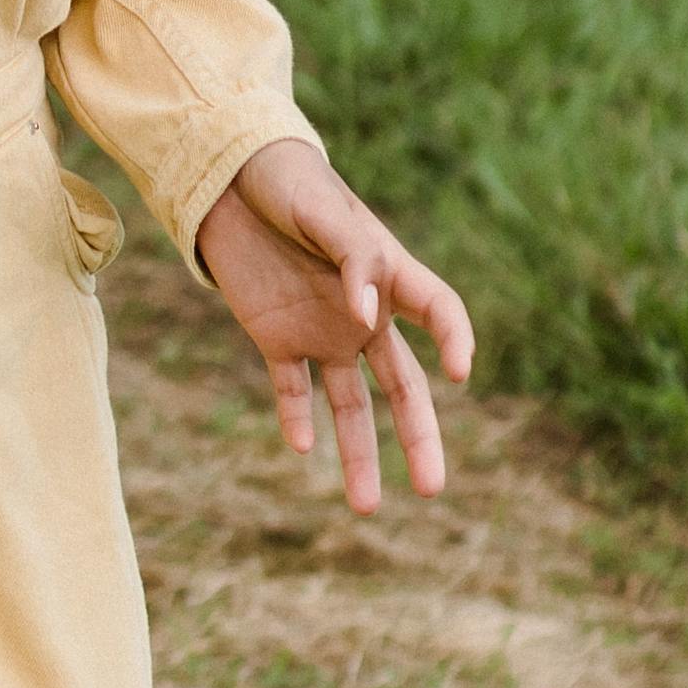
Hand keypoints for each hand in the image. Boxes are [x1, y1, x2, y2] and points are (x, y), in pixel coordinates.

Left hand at [195, 137, 471, 516]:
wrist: (228, 179)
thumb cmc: (289, 184)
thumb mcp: (325, 213)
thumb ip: (353, 262)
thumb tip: (369, 320)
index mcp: (390, 275)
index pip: (441, 312)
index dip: (455, 340)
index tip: (459, 372)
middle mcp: (364, 315)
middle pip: (403, 386)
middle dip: (419, 439)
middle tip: (433, 490)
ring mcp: (322, 332)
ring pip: (350, 405)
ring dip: (358, 454)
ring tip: (365, 508)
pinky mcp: (277, 339)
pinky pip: (292, 389)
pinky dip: (297, 418)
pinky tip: (303, 447)